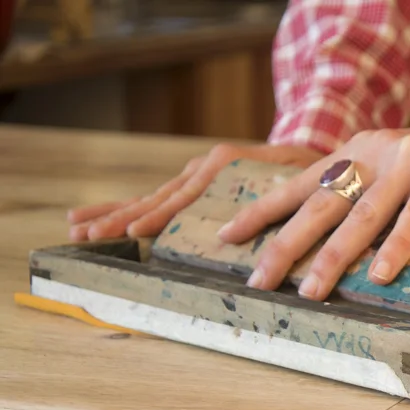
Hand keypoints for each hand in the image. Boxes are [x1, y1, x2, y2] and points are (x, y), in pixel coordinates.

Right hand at [65, 143, 322, 241]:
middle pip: (156, 198)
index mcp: (221, 165)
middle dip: (120, 218)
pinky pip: (155, 199)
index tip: (136, 231)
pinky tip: (94, 220)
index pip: (184, 196)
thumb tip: (268, 222)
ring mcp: (193, 177)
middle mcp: (201, 168)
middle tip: (87, 235)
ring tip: (76, 228)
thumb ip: (279, 193)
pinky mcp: (191, 185)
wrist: (305, 145)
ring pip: (148, 198)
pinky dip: (125, 209)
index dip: (160, 215)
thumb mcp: (296, 176)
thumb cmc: (305, 165)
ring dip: (112, 214)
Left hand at [217, 108, 409, 300]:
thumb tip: (338, 254)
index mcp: (357, 152)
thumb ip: (373, 202)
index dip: (262, 211)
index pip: (300, 184)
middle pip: (320, 204)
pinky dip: (397, 246)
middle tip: (257, 281)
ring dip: (333, 257)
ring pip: (362, 215)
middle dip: (285, 245)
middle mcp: (374, 150)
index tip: (225, 237)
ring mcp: (409, 157)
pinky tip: (381, 274)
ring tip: (310, 291)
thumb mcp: (403, 180)